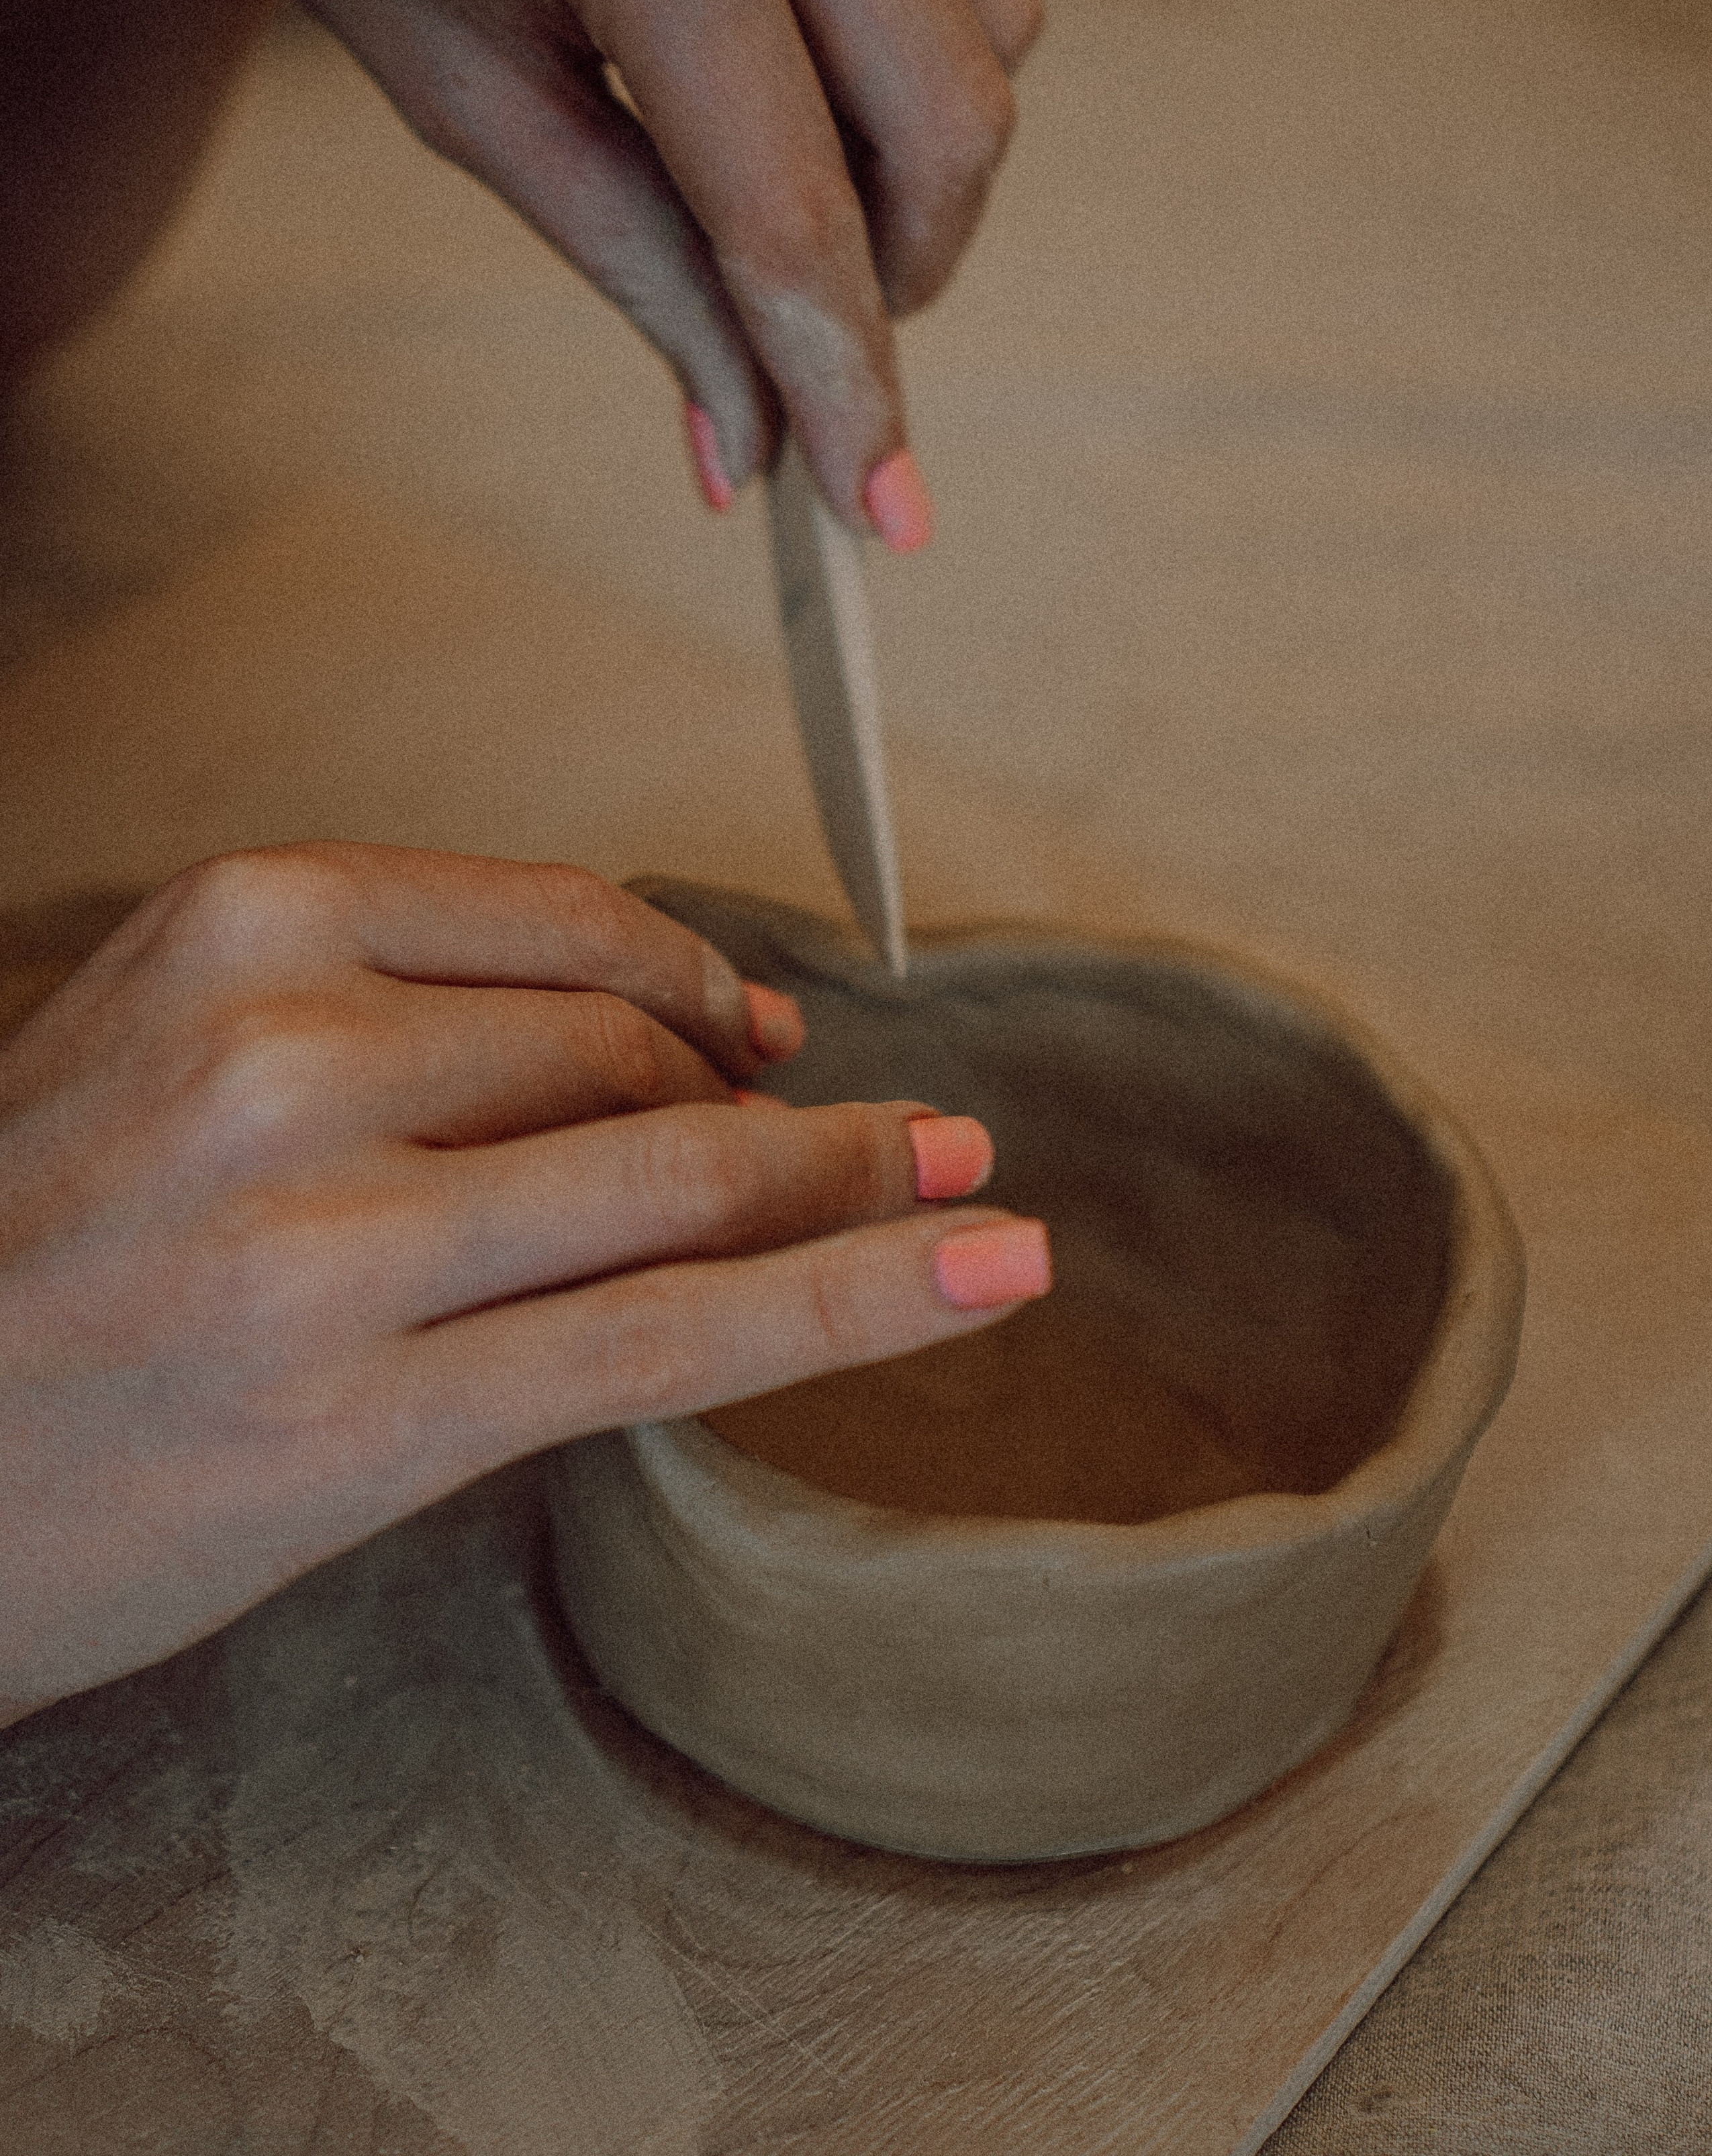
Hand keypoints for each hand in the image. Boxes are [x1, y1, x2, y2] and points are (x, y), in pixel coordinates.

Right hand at [0, 843, 1049, 1723]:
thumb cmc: (30, 1247)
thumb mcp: (160, 1044)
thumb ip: (379, 1006)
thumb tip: (665, 1027)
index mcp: (236, 926)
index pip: (559, 927)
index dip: (696, 979)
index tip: (762, 1030)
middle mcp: (282, 1055)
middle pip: (630, 1057)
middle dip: (766, 1107)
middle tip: (852, 1143)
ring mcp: (324, 1243)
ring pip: (677, 1181)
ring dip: (851, 1185)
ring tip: (962, 1194)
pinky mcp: (364, 1419)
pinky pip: (671, 1334)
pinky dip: (858, 1295)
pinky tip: (982, 1267)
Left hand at [11, 0, 1041, 534]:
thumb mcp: (466, 96)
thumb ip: (638, 271)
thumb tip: (748, 443)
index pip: (802, 210)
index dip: (850, 387)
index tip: (882, 514)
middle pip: (958, 118)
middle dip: (904, 271)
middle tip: (807, 328)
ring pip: (993, 25)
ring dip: (917, 153)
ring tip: (775, 166)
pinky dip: (903, 31)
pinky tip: (784, 36)